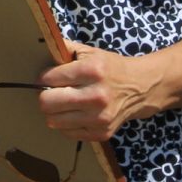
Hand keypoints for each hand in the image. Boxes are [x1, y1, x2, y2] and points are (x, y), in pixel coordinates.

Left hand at [36, 43, 154, 141]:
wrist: (141, 88)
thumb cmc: (110, 68)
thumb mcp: (90, 52)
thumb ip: (64, 49)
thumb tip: (41, 49)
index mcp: (92, 71)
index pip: (49, 79)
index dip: (43, 78)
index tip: (47, 78)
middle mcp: (96, 96)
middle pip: (47, 103)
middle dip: (45, 96)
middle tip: (52, 92)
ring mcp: (99, 118)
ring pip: (53, 121)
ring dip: (54, 112)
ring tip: (64, 103)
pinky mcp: (102, 133)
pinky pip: (67, 133)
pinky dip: (66, 124)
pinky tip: (75, 113)